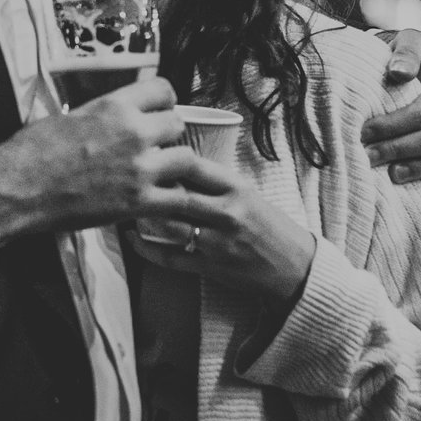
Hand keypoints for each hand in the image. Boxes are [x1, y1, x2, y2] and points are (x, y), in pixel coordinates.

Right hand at [0, 77, 208, 252]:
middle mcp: (134, 133)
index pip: (164, 90)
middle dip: (171, 134)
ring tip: (172, 173)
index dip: (164, 101)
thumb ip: (102, 114)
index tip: (160, 111)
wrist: (19, 187)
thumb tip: (111, 116)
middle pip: (178, 124)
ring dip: (181, 167)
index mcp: (115, 106)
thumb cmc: (32, 151)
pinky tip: (172, 202)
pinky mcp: (137, 202)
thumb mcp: (71, 115)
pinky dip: (179, 201)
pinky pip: (179, 199)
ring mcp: (139, 169)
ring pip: (188, 160)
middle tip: (162, 146)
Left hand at [129, 156, 313, 303]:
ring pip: (169, 226)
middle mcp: (227, 213)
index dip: (167, 158)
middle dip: (150, 187)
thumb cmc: (269, 226)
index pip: (195, 166)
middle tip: (127, 179)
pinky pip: (169, 257)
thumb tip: (177, 163)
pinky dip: (146, 248)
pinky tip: (133, 238)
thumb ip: (216, 182)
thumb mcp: (248, 194)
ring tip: (126, 205)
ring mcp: (217, 242)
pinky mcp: (210, 267)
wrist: (294, 266)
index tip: (148, 153)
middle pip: (177, 195)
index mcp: (238, 189)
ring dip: (144, 216)